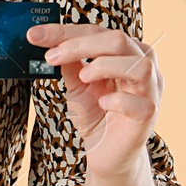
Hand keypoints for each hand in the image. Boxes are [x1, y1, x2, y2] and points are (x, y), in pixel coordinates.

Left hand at [28, 22, 161, 182]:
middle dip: (80, 44)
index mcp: (126, 53)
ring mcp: (150, 90)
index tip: (35, 35)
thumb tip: (49, 42)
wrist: (106, 154)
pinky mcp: (149, 115)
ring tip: (83, 77)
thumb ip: (69, 64)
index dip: (65, 32)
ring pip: (139, 64)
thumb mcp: (76, 85)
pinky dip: (118, 100)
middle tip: (51, 56)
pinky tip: (103, 103)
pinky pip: (139, 102)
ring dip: (105, 66)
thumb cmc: (96, 116)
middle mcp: (143, 66)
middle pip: (118, 40)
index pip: (97, 31)